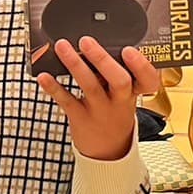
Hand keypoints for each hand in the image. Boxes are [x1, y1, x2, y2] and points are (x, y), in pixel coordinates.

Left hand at [37, 37, 159, 159]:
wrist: (108, 152)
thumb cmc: (114, 113)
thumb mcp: (123, 95)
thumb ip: (113, 73)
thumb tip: (94, 45)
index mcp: (134, 92)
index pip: (148, 80)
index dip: (141, 65)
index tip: (129, 50)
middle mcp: (119, 101)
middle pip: (119, 80)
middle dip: (102, 59)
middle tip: (86, 41)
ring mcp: (100, 111)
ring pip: (90, 86)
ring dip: (75, 65)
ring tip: (62, 46)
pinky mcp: (81, 118)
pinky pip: (67, 101)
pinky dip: (54, 88)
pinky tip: (44, 76)